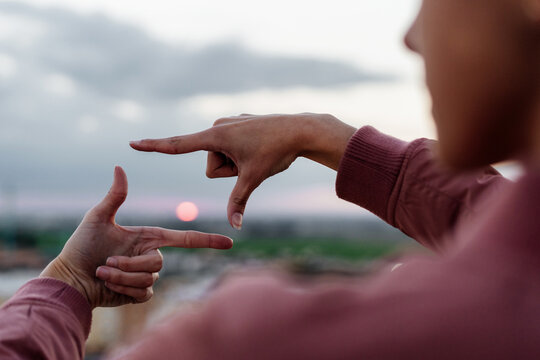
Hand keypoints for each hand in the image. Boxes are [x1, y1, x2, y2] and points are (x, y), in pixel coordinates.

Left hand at [40, 166, 232, 308]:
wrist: (71, 277)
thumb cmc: (82, 246)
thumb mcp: (98, 218)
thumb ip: (115, 196)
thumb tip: (119, 167)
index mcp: (149, 237)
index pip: (184, 239)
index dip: (207, 240)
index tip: (229, 242)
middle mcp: (151, 256)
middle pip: (158, 263)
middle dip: (129, 264)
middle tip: (106, 262)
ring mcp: (146, 276)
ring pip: (149, 279)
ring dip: (121, 276)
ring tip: (102, 271)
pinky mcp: (139, 294)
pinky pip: (143, 293)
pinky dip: (122, 288)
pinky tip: (107, 285)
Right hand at [130, 113, 355, 228]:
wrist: (301, 129)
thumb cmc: (276, 151)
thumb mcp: (253, 178)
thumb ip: (239, 202)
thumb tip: (235, 227)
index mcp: (215, 136)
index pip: (178, 145)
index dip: (154, 147)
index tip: (133, 143)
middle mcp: (217, 126)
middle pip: (211, 166)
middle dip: (230, 172)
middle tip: (251, 161)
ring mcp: (227, 124)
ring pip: (222, 159)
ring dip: (237, 163)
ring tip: (256, 154)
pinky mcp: (237, 124)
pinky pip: (232, 148)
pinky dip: (244, 154)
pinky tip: (261, 145)